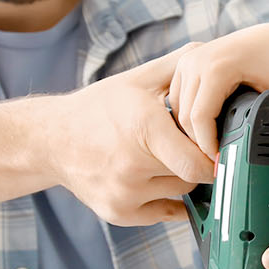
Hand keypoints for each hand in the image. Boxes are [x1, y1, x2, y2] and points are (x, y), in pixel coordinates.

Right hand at [48, 44, 215, 225]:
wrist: (51, 139)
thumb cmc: (100, 107)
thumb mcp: (138, 79)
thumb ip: (180, 65)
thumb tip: (214, 54)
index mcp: (144, 129)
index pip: (200, 162)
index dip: (214, 154)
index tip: (216, 145)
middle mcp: (133, 166)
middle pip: (193, 174)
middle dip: (194, 158)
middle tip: (182, 143)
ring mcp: (124, 194)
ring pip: (179, 192)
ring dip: (179, 176)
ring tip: (160, 156)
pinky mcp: (118, 214)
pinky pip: (164, 213)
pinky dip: (166, 198)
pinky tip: (155, 178)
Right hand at [168, 23, 268, 157]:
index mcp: (216, 67)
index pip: (198, 118)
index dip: (207, 145)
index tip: (221, 161)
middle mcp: (195, 61)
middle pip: (185, 117)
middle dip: (199, 143)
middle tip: (219, 159)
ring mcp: (187, 62)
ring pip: (177, 111)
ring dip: (192, 133)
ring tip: (215, 147)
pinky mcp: (183, 65)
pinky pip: (176, 102)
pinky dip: (187, 120)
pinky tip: (207, 129)